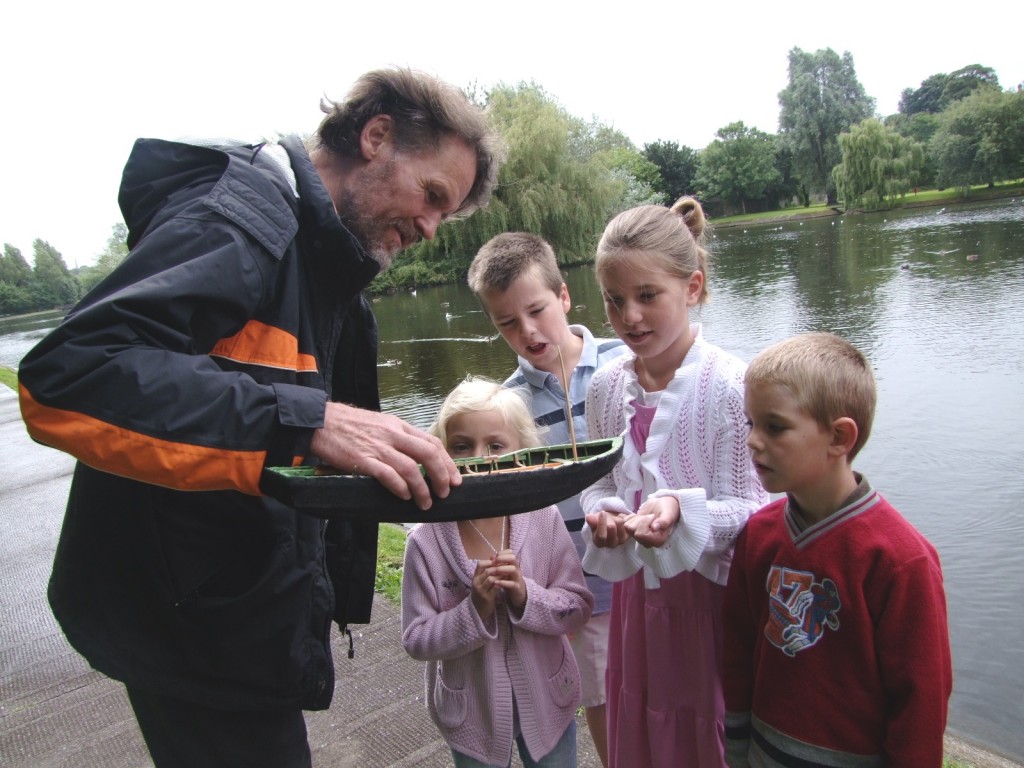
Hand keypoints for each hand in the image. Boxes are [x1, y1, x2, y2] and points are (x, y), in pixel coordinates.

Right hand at [309, 402, 460, 509]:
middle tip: (445, 492)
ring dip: (422, 488)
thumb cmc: (349, 425)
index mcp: (398, 426)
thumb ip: (397, 438)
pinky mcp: (362, 460)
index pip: (431, 442)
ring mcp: (378, 447)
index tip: (454, 478)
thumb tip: (416, 457)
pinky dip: (400, 487)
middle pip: (428, 454)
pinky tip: (404, 496)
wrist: (320, 421)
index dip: (446, 462)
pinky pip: (388, 475)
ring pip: (411, 468)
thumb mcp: (380, 424)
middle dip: (441, 476)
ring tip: (425, 502)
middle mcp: (392, 435)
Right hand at [470, 557, 501, 620]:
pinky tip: (506, 581)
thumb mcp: (481, 582)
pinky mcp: (487, 597)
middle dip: (498, 567)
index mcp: (475, 577)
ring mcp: (481, 590)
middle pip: (487, 570)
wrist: (477, 610)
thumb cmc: (481, 593)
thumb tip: (494, 557)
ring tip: (507, 572)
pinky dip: (501, 583)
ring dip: (501, 575)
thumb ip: (486, 571)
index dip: (490, 561)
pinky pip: (495, 587)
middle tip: (507, 565)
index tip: (499, 561)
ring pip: (491, 578)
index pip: (480, 564)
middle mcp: (476, 583)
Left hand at [487, 549, 525, 610]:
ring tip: (492, 571)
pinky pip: (512, 584)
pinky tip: (495, 583)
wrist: (519, 595)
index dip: (502, 553)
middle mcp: (517, 569)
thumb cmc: (510, 581)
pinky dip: (503, 582)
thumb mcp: (505, 572)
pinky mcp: (517, 587)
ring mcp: (517, 578)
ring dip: (501, 569)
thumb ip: (499, 565)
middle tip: (493, 562)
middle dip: (502, 558)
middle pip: (513, 559)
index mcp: (513, 565)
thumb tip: (492, 556)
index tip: (494, 556)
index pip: (511, 554)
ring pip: (513, 570)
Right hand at [585, 509, 630, 548]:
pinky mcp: (629, 535)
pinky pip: (626, 521)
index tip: (602, 512)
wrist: (611, 521)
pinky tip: (619, 518)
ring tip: (612, 516)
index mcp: (599, 542)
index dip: (601, 523)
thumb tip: (588, 517)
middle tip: (606, 514)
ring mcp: (621, 541)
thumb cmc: (601, 522)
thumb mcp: (594, 520)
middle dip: (608, 518)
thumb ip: (591, 520)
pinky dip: (623, 517)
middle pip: (611, 527)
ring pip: (619, 523)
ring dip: (615, 516)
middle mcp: (611, 544)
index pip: (601, 536)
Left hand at [627, 496, 678, 547]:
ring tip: (646, 516)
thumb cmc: (669, 510)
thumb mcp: (669, 514)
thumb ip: (663, 521)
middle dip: (640, 520)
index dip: (645, 523)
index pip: (641, 535)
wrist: (663, 505)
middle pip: (633, 531)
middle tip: (650, 516)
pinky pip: (625, 523)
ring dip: (636, 518)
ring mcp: (639, 537)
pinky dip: (631, 517)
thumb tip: (655, 528)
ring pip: (627, 527)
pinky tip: (640, 516)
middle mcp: (648, 542)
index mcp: (658, 541)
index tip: (653, 517)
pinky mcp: (633, 530)